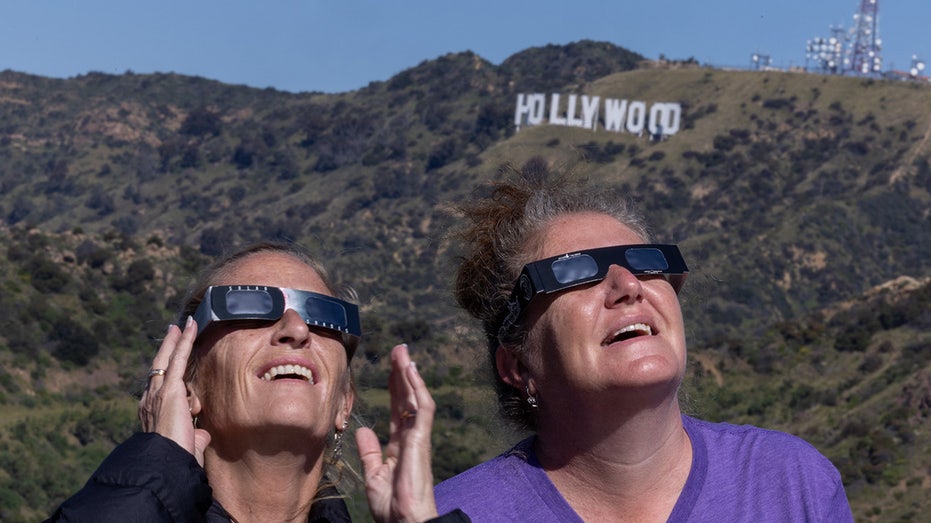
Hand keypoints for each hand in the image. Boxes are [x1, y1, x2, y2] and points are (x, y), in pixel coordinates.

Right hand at [138, 316, 210, 465]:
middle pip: (158, 369)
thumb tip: (201, 435)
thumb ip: (194, 437)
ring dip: (176, 341)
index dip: (166, 375)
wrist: (165, 463)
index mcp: (152, 414)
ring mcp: (158, 393)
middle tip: (172, 333)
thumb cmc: (175, 460)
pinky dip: (184, 342)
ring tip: (183, 326)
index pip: (160, 389)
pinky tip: (190, 327)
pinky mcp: (170, 389)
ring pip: (167, 360)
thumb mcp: (187, 446)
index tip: (171, 365)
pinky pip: (178, 359)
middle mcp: (150, 400)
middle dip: (166, 350)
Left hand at [356, 344, 438, 522]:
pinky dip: (417, 388)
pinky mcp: (421, 440)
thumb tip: (364, 430)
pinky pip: (423, 408)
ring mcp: (418, 437)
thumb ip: (370, 451)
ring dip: (409, 374)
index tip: (391, 369)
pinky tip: (410, 371)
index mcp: (401, 445)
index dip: (394, 388)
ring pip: (416, 397)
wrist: (405, 522)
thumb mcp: (374, 475)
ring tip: (403, 353)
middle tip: (399, 350)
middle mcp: (412, 437)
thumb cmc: (392, 506)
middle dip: (402, 374)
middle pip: (407, 398)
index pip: (398, 409)